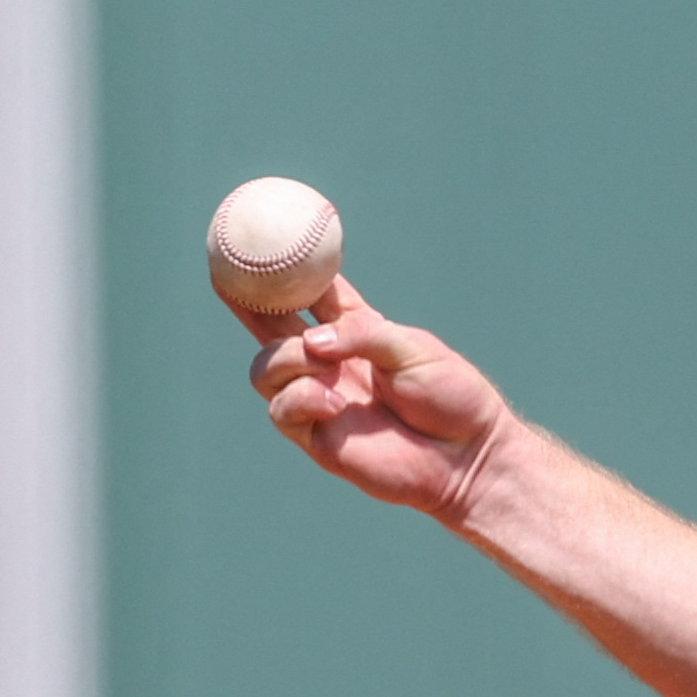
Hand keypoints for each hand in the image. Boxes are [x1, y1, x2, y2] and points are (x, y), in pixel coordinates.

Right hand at [233, 278, 514, 521]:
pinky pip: (281, 410)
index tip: (259, 239)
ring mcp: (319, 397)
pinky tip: (335, 404)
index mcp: (356, 331)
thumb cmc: (453, 398)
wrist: (470, 457)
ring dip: (287, 358)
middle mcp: (329, 362)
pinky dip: (301, 399)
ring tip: (324, 363)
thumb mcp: (414, 349)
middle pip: (269, 325)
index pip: (309, 293)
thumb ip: (363, 334)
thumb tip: (312, 341)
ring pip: (264, 367)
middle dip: (244, 300)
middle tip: (227, 277)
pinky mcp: (317, 437)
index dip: (282, 269)